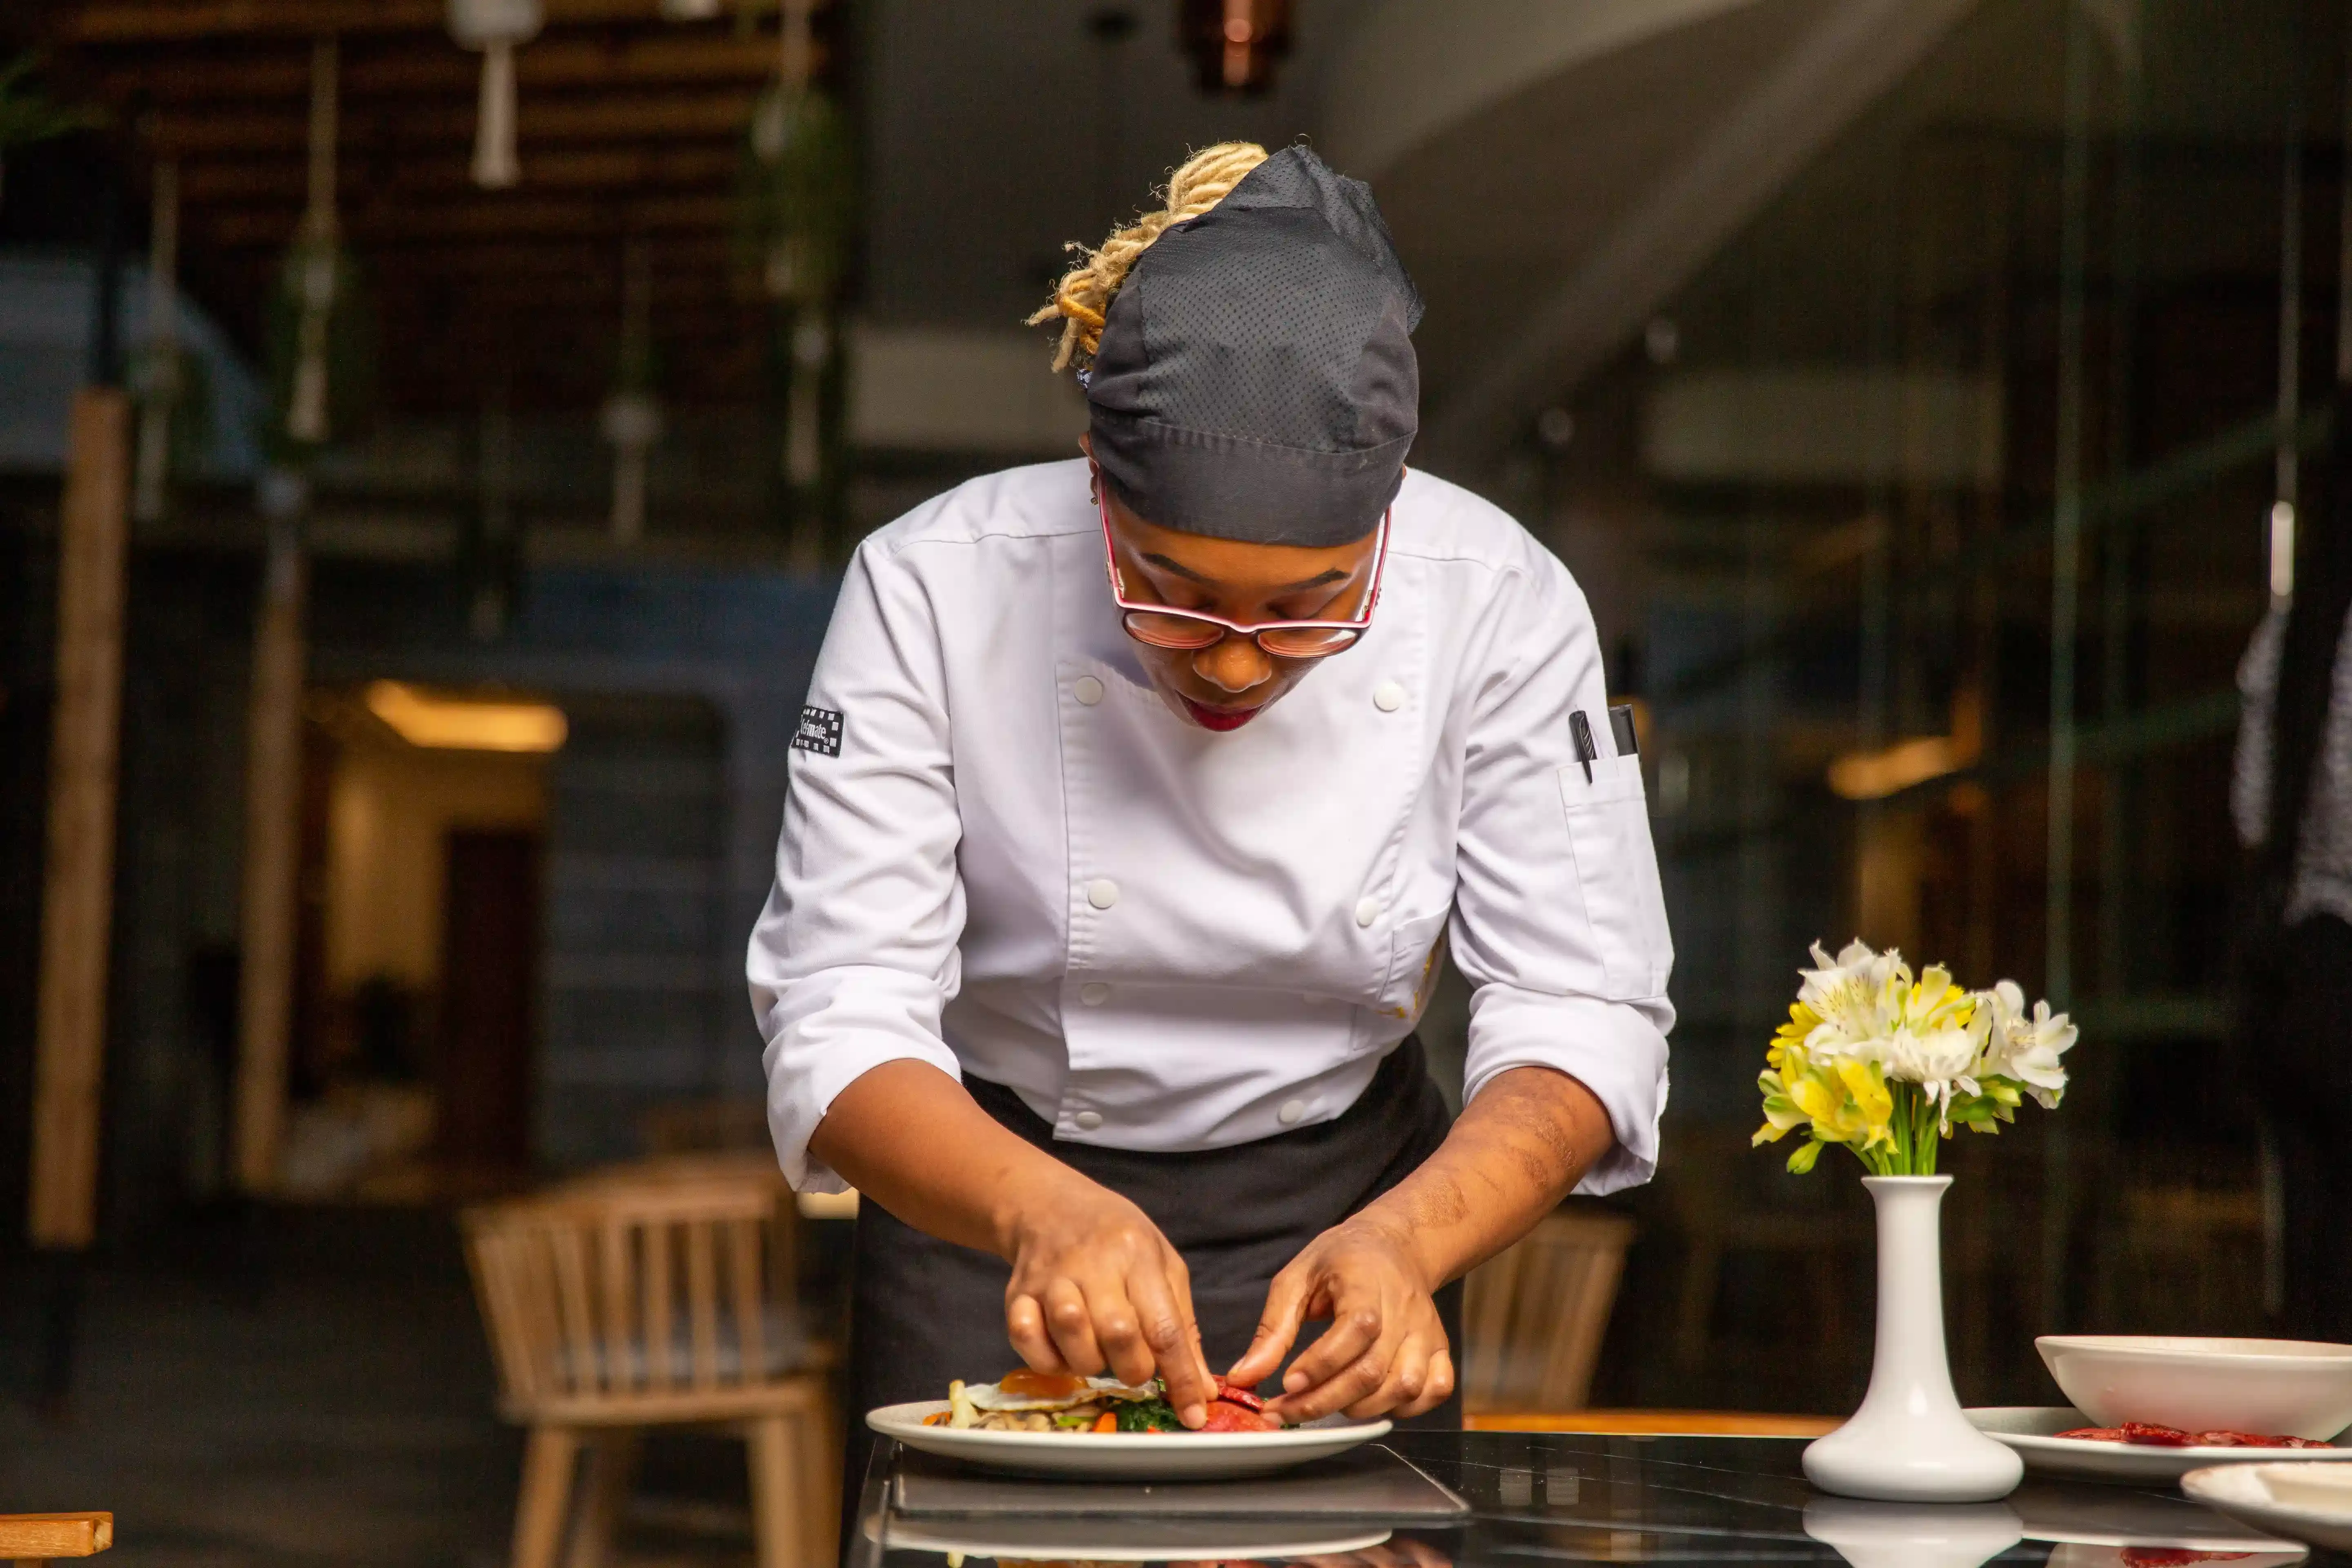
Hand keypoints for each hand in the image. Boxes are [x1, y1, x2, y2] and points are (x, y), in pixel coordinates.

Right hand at [998, 1167, 1218, 1427]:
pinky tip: (1063, 1350)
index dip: (1181, 1378)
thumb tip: (1203, 1391)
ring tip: (1098, 1351)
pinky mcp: (1017, 1293)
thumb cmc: (1118, 1240)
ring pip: (1072, 1336)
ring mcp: (1051, 1277)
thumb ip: (1183, 1327)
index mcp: (1137, 1254)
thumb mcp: (1163, 1267)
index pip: (1164, 1327)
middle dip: (1134, 1369)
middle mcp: (1093, 1262)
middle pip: (1118, 1333)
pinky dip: (1047, 1360)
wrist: (1052, 1207)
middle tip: (1135, 1366)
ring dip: (1091, 1362)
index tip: (1193, 1416)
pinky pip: (1027, 1340)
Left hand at [1224, 1213, 1453, 1424]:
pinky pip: (1434, 1390)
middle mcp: (1405, 1310)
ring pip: (1404, 1387)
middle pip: (1373, 1370)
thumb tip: (1245, 1375)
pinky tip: (1373, 1401)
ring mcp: (1427, 1332)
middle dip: (1325, 1400)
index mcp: (1367, 1283)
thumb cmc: (1341, 1261)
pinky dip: (1406, 1408)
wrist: (1393, 1246)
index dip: (1320, 1365)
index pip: (1355, 1331)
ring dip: (1361, 1408)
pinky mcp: (1439, 1348)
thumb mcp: (1297, 1278)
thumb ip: (1273, 1328)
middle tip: (1287, 1409)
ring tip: (1326, 1401)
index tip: (1286, 1384)